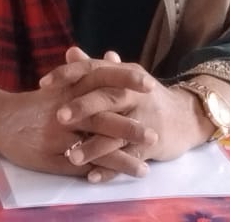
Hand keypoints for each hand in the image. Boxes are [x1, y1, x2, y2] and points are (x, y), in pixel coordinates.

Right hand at [0, 78, 153, 177]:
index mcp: (70, 88)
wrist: (0, 119)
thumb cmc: (37, 102)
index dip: (126, 82)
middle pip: (102, 116)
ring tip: (144, 167)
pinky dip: (98, 171)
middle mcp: (66, 110)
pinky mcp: (53, 155)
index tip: (151, 85)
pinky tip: (116, 179)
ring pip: (94, 145)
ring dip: (120, 156)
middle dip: (129, 127)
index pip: (102, 79)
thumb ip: (88, 72)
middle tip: (155, 134)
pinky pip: (80, 164)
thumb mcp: (62, 83)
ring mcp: (60, 135)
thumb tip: (114, 57)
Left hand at [40, 47, 211, 181]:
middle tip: (59, 117)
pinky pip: (128, 158)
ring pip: (116, 133)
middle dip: (83, 107)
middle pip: (108, 98)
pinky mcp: (152, 144)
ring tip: (71, 156)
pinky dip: (111, 169)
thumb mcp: (124, 78)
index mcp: (125, 75)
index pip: (95, 69)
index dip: (69, 75)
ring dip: (93, 146)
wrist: (186, 116)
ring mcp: (145, 120)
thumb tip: (71, 52)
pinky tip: (92, 177)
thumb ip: (96, 68)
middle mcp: (136, 95)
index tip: (44, 84)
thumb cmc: (146, 97)